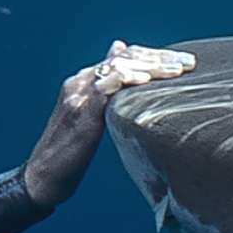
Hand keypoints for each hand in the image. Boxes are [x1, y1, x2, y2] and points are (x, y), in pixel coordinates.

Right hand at [24, 41, 196, 206]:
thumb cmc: (71, 151)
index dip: (154, 55)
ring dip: (152, 66)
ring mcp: (78, 94)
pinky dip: (127, 80)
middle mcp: (80, 82)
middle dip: (160, 57)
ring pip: (118, 67)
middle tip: (189, 62)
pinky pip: (104, 87)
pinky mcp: (79, 111)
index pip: (124, 56)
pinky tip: (148, 81)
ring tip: (178, 70)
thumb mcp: (92, 120)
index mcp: (84, 81)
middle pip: (125, 57)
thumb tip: (122, 93)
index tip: (183, 61)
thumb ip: (107, 101)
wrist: (43, 176)